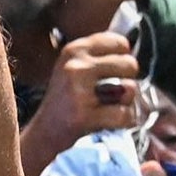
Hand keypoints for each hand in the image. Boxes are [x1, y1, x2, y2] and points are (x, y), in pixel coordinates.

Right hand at [18, 29, 140, 175]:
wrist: (43, 133)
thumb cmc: (67, 100)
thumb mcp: (75, 67)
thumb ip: (100, 56)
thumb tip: (131, 47)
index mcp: (74, 50)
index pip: (119, 42)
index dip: (124, 59)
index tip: (114, 72)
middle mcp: (75, 65)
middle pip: (130, 64)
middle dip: (128, 81)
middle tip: (113, 93)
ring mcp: (78, 90)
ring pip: (130, 89)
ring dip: (126, 103)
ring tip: (107, 107)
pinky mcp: (83, 115)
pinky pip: (124, 115)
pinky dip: (124, 122)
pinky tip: (109, 122)